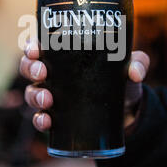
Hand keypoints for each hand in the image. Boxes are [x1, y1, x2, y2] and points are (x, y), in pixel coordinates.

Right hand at [19, 41, 149, 131]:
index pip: (40, 45)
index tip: (35, 48)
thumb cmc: (120, 78)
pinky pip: (40, 117)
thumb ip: (137, 63)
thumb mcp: (129, 67)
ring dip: (34, 95)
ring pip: (31, 92)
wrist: (124, 109)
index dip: (31, 45)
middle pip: (29, 67)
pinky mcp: (56, 116)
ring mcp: (51, 95)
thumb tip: (135, 72)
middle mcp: (52, 73)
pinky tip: (47, 121)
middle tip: (42, 72)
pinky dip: (40, 119)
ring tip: (47, 100)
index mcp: (63, 54)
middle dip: (30, 68)